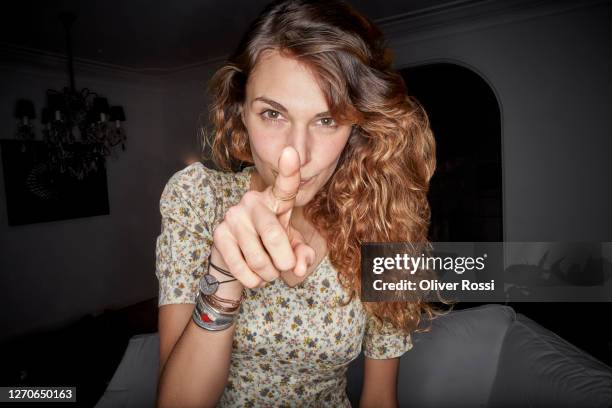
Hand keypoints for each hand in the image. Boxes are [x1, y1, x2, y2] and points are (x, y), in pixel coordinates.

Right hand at [211, 146, 315, 288]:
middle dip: (284, 261)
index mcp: (275, 199)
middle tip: (285, 268)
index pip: (285, 186)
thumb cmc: (269, 245)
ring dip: (269, 274)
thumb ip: (303, 254)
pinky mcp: (219, 234)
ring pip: (258, 257)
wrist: (236, 255)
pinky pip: (241, 266)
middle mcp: (252, 201)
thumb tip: (300, 267)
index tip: (292, 153)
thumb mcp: (291, 246)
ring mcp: (233, 216)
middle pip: (273, 234)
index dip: (289, 171)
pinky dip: (252, 280)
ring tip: (268, 272)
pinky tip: (254, 277)